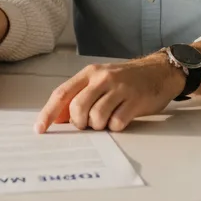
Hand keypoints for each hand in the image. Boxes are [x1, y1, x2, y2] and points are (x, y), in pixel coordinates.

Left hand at [34, 54, 184, 133]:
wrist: (159, 71)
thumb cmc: (126, 80)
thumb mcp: (100, 82)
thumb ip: (79, 96)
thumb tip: (58, 119)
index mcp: (89, 73)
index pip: (62, 94)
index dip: (48, 113)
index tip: (40, 129)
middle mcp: (102, 78)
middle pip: (78, 108)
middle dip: (79, 123)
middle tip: (88, 123)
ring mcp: (120, 88)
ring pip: (96, 117)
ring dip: (99, 126)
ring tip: (107, 120)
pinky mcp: (136, 100)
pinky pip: (117, 123)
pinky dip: (116, 127)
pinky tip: (121, 118)